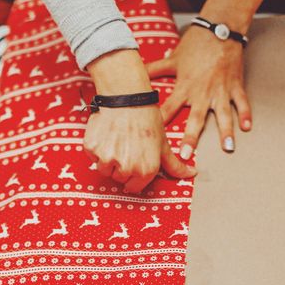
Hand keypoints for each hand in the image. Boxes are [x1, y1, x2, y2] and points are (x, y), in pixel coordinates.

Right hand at [85, 49, 195, 193]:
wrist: (127, 96)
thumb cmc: (147, 119)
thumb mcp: (163, 144)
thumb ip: (174, 165)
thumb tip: (192, 174)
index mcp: (145, 170)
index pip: (133, 187)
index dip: (134, 175)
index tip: (134, 162)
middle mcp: (126, 168)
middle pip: (118, 178)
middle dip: (121, 166)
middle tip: (126, 146)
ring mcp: (107, 158)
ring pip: (103, 169)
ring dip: (107, 158)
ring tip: (116, 140)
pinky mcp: (92, 148)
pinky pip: (92, 156)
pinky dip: (96, 147)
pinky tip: (107, 134)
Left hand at [146, 0, 265, 156]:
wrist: (220, 27)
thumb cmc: (195, 43)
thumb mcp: (172, 58)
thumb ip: (154, 69)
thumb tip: (135, 72)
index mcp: (185, 86)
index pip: (169, 109)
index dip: (159, 123)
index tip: (152, 139)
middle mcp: (202, 92)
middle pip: (195, 119)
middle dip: (191, 137)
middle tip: (186, 154)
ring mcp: (220, 90)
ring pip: (223, 115)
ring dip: (225, 132)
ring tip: (227, 148)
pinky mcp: (235, 85)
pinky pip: (241, 102)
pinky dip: (245, 114)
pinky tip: (247, 128)